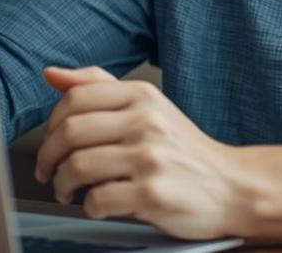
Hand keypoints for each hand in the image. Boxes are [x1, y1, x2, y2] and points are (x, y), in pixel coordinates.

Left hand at [34, 67, 248, 239]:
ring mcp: (151, 158)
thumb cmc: (184, 150)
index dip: (51, 124)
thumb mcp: (149, 107)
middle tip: (48, 171)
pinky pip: (98, 200)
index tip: (51, 143)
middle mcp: (147, 122)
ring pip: (78, 166)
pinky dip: (88, 207)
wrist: (233, 187)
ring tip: (68, 191)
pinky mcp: (153, 194)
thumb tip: (51, 74)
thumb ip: (100, 88)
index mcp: (143, 95)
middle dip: (48, 157)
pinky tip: (97, 205)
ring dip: (62, 185)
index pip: (75, 98)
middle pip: (70, 132)